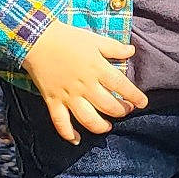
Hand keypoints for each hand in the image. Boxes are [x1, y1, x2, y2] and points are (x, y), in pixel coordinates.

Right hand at [21, 21, 148, 143]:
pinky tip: (77, 140)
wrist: (36, 38)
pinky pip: (61, 122)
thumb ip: (114, 48)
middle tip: (125, 110)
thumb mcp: (94, 39)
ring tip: (107, 126)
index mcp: (97, 69)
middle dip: (121, 111)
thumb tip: (132, 51)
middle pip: (108, 106)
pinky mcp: (53, 101)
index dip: (135, 97)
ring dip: (100, 126)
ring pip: (88, 119)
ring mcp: (68, 96)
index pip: (122, 86)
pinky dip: (68, 134)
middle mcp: (85, 85)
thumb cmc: (67, 37)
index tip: (142, 103)